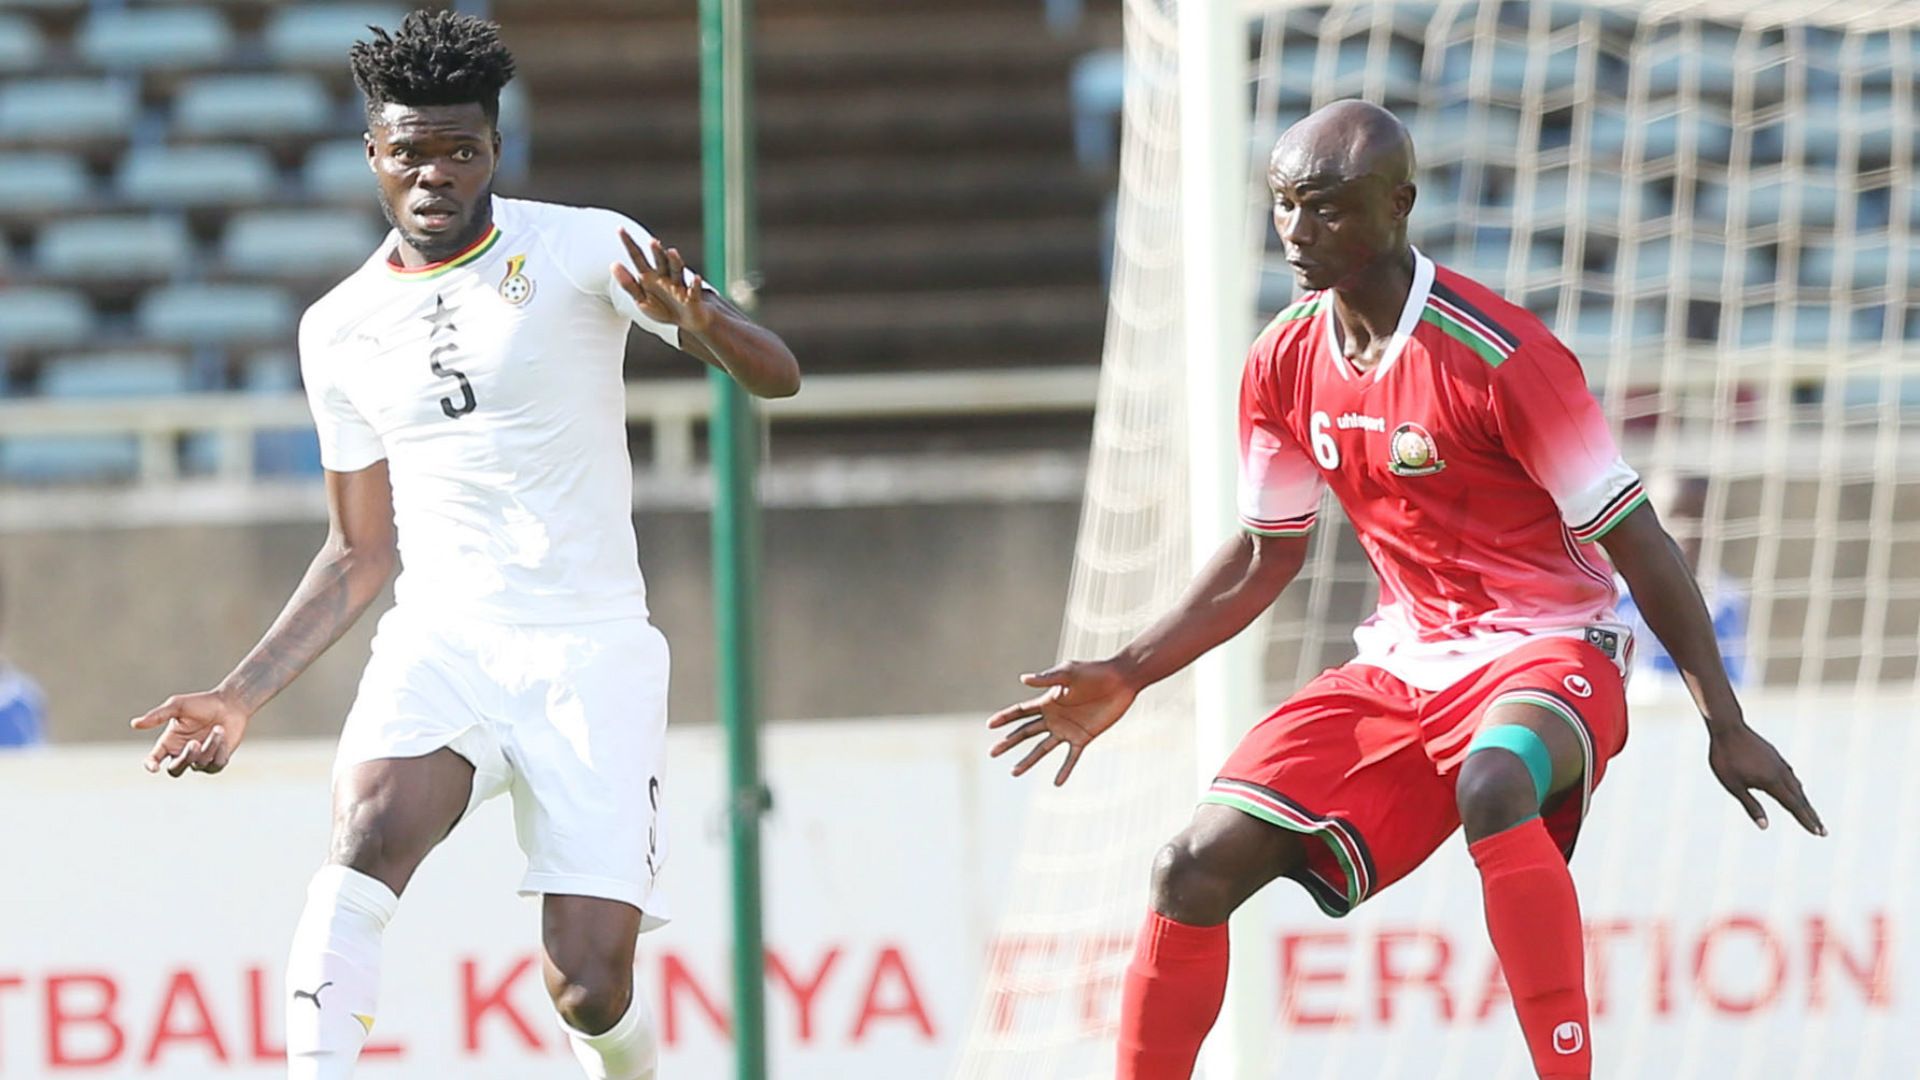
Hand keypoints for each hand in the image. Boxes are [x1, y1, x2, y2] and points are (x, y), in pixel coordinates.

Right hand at [130, 690, 250, 777]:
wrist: (230, 703)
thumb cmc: (202, 703)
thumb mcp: (177, 706)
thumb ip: (158, 716)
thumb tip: (134, 724)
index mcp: (168, 742)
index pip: (154, 759)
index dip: (151, 765)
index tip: (153, 767)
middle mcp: (182, 753)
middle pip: (175, 770)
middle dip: (185, 758)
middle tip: (194, 743)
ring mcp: (200, 759)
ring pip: (198, 765)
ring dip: (209, 746)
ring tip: (218, 728)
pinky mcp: (217, 761)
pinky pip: (215, 765)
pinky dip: (219, 751)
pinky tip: (223, 735)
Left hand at [612, 231, 713, 335]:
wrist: (688, 321)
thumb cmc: (663, 308)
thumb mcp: (641, 300)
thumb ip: (628, 284)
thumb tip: (613, 264)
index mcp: (649, 276)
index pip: (637, 257)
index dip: (629, 244)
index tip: (620, 229)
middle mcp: (664, 277)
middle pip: (660, 260)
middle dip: (657, 251)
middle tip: (652, 241)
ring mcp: (679, 286)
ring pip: (677, 270)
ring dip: (675, 261)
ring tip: (672, 252)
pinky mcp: (692, 298)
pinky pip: (693, 291)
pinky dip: (695, 285)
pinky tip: (696, 279)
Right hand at [986, 660, 1138, 785]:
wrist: (1120, 680)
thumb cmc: (1094, 672)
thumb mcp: (1068, 673)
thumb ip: (1047, 679)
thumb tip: (1022, 679)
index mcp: (1047, 701)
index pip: (1020, 712)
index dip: (1005, 718)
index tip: (990, 725)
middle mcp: (1054, 717)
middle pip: (1026, 732)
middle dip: (1008, 742)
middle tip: (992, 753)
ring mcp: (1067, 729)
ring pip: (1043, 748)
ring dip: (1029, 760)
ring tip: (1014, 772)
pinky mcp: (1084, 738)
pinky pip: (1071, 758)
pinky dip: (1065, 770)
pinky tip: (1057, 783)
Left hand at [1707, 722, 1824, 834]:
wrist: (1728, 728)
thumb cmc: (1726, 758)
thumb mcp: (1734, 786)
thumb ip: (1751, 806)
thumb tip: (1764, 826)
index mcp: (1772, 782)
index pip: (1794, 806)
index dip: (1806, 820)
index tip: (1818, 833)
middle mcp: (1781, 773)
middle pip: (1800, 798)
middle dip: (1811, 816)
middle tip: (1823, 831)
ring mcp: (1779, 763)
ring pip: (1796, 786)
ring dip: (1804, 802)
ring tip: (1812, 815)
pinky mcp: (1774, 756)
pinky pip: (1790, 776)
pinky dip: (1796, 787)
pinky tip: (1795, 789)